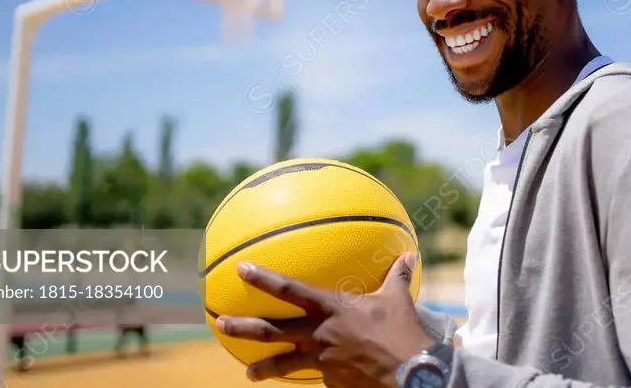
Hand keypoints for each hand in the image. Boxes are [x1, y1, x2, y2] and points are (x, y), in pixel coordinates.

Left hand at [217, 251, 434, 386]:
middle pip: (271, 331)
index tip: (241, 268)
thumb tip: (411, 255)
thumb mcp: (398, 299)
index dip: (263, 278)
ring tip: (249, 373)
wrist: (409, 373)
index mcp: (330, 309)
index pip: (289, 289)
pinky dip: (312, 376)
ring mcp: (321, 361)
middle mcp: (319, 334)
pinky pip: (316, 376)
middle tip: (219, 324)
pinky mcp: (330, 381)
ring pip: (284, 364)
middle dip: (242, 327)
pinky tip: (313, 379)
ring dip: (263, 368)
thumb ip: (398, 276)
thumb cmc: (402, 332)